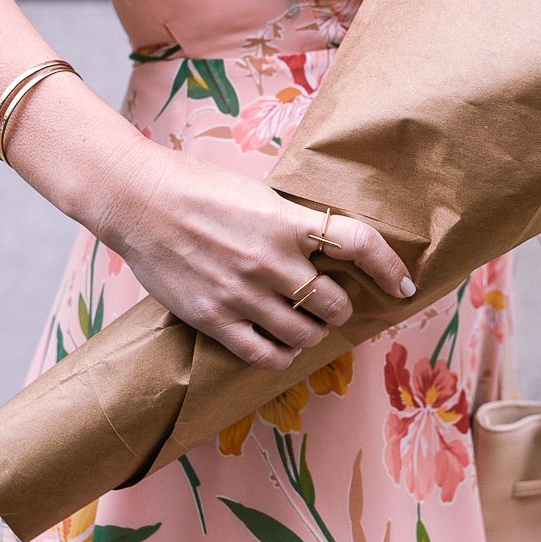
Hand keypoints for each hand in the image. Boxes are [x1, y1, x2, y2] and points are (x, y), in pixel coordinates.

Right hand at [93, 137, 414, 370]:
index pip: (359, 243)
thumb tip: (329, 243)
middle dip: (339, 306)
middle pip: (335, 303)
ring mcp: (243, 294)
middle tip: (329, 302)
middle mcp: (271, 261)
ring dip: (311, 333)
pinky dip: (280, 355)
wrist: (137, 200)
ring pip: (305, 336)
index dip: (390, 267)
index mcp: (286, 221)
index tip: (403, 284)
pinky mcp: (215, 319)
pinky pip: (265, 355)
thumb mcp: (257, 193)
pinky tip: (278, 345)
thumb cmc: (196, 187)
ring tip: (301, 323)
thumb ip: (293, 220)